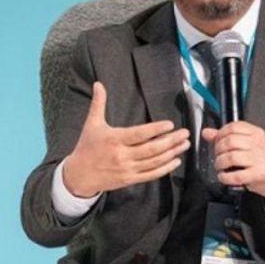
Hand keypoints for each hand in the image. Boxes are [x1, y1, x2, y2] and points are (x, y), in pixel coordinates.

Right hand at [63, 82, 189, 196]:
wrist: (79, 175)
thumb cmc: (87, 147)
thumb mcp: (91, 124)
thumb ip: (98, 103)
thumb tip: (98, 84)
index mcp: (114, 139)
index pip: (139, 134)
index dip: (156, 129)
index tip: (170, 124)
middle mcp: (122, 155)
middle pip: (151, 149)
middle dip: (171, 141)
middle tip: (185, 133)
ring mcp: (127, 169)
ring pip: (154, 162)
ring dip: (171, 153)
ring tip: (184, 144)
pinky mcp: (130, 179)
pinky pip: (151, 175)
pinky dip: (165, 169)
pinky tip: (176, 161)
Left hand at [201, 121, 264, 201]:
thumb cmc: (261, 159)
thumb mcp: (247, 144)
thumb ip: (226, 137)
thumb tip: (207, 132)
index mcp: (256, 133)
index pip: (233, 127)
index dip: (220, 134)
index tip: (217, 141)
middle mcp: (258, 144)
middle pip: (230, 142)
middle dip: (218, 150)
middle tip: (218, 156)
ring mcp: (259, 159)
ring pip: (231, 157)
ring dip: (220, 164)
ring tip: (220, 167)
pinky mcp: (258, 174)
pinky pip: (236, 175)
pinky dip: (225, 177)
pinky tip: (224, 176)